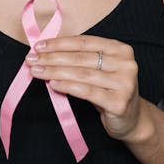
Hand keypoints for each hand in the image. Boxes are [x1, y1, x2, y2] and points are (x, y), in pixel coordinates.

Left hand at [26, 35, 149, 141]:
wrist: (131, 120)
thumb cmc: (109, 91)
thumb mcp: (99, 70)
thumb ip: (80, 59)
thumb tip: (45, 52)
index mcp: (121, 49)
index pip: (84, 42)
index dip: (59, 43)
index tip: (38, 46)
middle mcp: (126, 64)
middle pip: (81, 58)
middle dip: (52, 58)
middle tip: (32, 59)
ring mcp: (125, 83)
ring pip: (82, 74)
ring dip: (55, 72)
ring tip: (37, 71)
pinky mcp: (119, 103)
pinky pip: (87, 92)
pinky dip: (68, 87)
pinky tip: (53, 85)